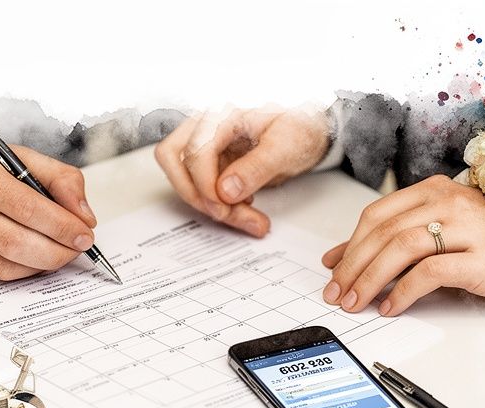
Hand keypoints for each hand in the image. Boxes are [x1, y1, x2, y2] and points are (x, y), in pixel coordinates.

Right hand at [0, 132, 97, 279]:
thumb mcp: (13, 154)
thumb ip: (58, 178)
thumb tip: (83, 216)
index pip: (28, 207)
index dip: (63, 225)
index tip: (85, 233)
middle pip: (17, 242)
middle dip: (58, 250)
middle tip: (78, 248)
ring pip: (5, 265)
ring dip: (43, 264)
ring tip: (61, 252)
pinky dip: (22, 270)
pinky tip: (35, 258)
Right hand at [154, 106, 331, 236]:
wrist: (311, 130)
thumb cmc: (301, 126)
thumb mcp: (287, 145)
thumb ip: (257, 167)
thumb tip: (226, 190)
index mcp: (224, 112)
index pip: (195, 150)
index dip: (205, 184)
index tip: (225, 206)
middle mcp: (208, 124)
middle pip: (173, 158)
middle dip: (196, 194)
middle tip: (226, 215)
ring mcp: (208, 143)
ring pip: (184, 176)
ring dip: (207, 203)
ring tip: (246, 217)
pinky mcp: (213, 161)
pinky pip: (202, 186)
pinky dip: (218, 204)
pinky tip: (245, 207)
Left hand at [320, 175, 484, 314]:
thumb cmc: (484, 252)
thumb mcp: (434, 241)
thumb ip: (391, 244)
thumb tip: (337, 260)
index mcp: (436, 191)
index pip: (377, 214)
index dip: (349, 245)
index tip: (332, 272)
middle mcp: (451, 201)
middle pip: (385, 231)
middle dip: (354, 266)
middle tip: (337, 294)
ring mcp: (469, 226)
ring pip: (402, 247)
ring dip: (371, 279)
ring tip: (357, 303)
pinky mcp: (482, 257)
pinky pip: (430, 272)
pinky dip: (403, 291)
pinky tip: (390, 306)